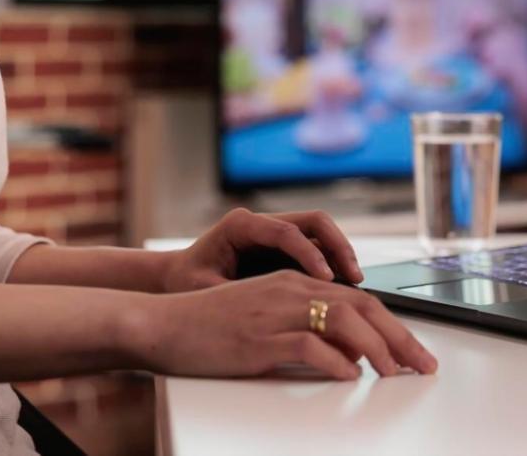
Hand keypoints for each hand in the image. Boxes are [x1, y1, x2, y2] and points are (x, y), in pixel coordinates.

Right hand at [141, 271, 436, 379]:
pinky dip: (333, 360)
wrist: (160, 324)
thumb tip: (348, 354)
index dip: (392, 325)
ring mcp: (274, 312)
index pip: (357, 299)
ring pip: (342, 320)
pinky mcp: (257, 338)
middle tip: (423, 365)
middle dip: (399, 337)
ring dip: (375, 348)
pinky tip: (349, 374)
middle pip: (361, 307)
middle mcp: (289, 289)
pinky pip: (307, 344)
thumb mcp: (263, 319)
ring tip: (393, 372)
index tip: (414, 352)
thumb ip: (304, 328)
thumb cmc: (208, 327)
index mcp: (293, 282)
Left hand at [161, 207, 363, 292]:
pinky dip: (331, 263)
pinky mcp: (281, 248)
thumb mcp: (203, 289)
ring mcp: (273, 232)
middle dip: (337, 246)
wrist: (171, 281)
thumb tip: (272, 306)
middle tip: (354, 276)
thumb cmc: (183, 285)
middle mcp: (261, 222)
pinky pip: (314, 248)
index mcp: (241, 224)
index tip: (327, 279)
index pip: (286, 232)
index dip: (310, 255)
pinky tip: (342, 288)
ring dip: (339, 253)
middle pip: (312, 221)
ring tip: (355, 282)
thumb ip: (236, 294)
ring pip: (318, 232)